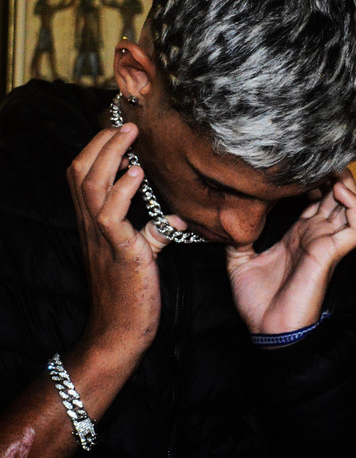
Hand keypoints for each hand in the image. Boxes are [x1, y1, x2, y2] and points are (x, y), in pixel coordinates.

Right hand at [67, 124, 181, 357]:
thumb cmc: (130, 293)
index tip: (118, 131)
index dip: (95, 150)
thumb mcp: (139, 254)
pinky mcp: (119, 253)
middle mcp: (91, 226)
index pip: (82, 176)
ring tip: (130, 136)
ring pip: (90, 185)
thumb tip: (175, 216)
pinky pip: (111, 215)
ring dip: (109, 156)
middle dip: (100, 142)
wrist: (119, 333)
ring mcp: (102, 238)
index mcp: (94, 224)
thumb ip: (152, 233)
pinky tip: (137, 174)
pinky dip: (122, 191)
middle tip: (126, 124)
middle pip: (79, 172)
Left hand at [225, 169, 355, 333]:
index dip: (313, 180)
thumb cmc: (258, 302)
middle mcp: (315, 235)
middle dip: (331, 174)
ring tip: (335, 165)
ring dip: (347, 183)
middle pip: (334, 197)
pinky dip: (354, 205)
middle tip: (322, 156)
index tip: (300, 164)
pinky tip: (339, 189)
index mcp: (297, 235)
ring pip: (350, 206)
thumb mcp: (239, 262)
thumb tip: (225, 217)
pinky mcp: (332, 252)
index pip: (315, 200)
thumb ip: (237, 238)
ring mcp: (326, 243)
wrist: (266, 329)